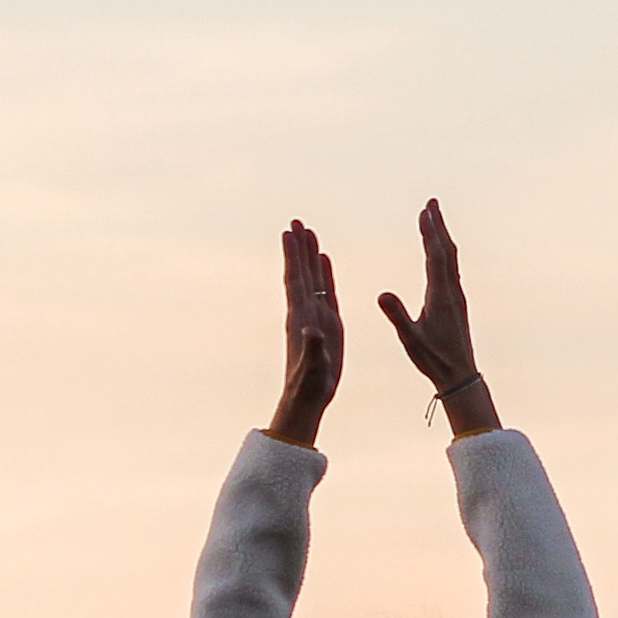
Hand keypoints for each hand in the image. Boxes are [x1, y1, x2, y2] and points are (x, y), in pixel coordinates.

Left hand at [264, 221, 342, 447]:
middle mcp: (305, 311)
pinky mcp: (328, 323)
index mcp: (300, 318)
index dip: (292, 256)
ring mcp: (315, 315)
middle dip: (298, 247)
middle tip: (295, 221)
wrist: (309, 397)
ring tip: (308, 231)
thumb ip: (313, 348)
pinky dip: (324, 273)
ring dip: (310, 255)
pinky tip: (324, 259)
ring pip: (313, 277)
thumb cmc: (309, 384)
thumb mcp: (313, 367)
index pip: (295, 280)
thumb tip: (311, 331)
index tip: (289, 233)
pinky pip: (325, 291)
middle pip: (301, 272)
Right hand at [372, 198, 497, 439]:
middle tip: (431, 203)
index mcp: (441, 296)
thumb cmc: (434, 359)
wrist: (460, 375)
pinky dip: (443, 252)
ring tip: (433, 218)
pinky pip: (451, 268)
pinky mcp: (456, 302)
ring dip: (441, 236)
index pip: (436, 256)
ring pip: (451, 258)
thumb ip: (397, 316)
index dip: (431, 232)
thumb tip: (381, 294)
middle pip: (447, 250)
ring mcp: (456, 296)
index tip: (425, 211)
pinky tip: (439, 251)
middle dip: (438, 225)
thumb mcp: (410, 339)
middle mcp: (452, 291)